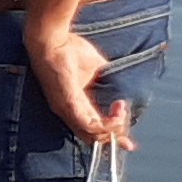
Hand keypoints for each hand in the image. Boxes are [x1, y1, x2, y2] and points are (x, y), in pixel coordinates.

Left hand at [24, 18, 134, 147]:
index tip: (128, 143)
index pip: (93, 128)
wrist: (53, 39)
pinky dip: (107, 124)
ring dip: (113, 127)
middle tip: (127, 132)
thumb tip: (118, 78)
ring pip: (92, 135)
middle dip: (114, 138)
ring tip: (120, 109)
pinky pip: (89, 125)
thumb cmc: (69, 49)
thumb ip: (105, 77)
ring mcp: (67, 110)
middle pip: (93, 137)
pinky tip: (116, 112)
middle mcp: (68, 112)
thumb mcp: (94, 66)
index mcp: (74, 104)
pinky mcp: (69, 104)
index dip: (111, 135)